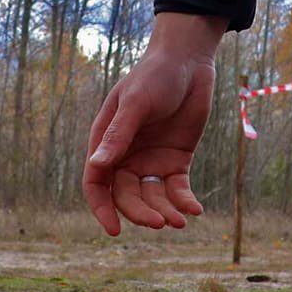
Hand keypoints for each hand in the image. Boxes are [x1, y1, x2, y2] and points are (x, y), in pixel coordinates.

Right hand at [82, 13, 224, 235]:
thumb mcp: (136, 103)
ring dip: (164, 211)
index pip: (96, 183)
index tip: (115, 230)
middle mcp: (126, 156)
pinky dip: (184, 201)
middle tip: (160, 222)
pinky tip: (195, 210)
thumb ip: (118, 134)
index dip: (102, 208)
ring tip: (181, 220)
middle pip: (126, 196)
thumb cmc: (155, 76)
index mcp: (106, 141)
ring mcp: (151, 160)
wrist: (189, 62)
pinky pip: (177, 189)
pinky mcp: (176, 160)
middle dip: (140, 213)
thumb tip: (97, 164)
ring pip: (152, 198)